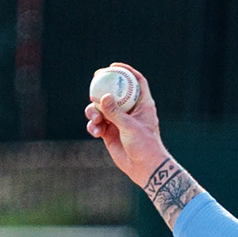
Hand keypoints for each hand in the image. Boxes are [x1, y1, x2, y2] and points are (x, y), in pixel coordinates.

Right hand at [84, 63, 166, 185]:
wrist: (144, 169)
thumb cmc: (145, 146)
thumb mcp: (130, 127)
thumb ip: (115, 112)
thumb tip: (103, 96)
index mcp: (142, 104)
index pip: (136, 81)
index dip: (126, 71)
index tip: (112, 67)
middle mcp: (130, 111)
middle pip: (114, 92)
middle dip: (101, 89)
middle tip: (93, 87)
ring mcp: (118, 121)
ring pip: (101, 109)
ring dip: (94, 111)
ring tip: (95, 118)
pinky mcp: (109, 133)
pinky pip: (97, 124)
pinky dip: (94, 126)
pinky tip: (96, 132)